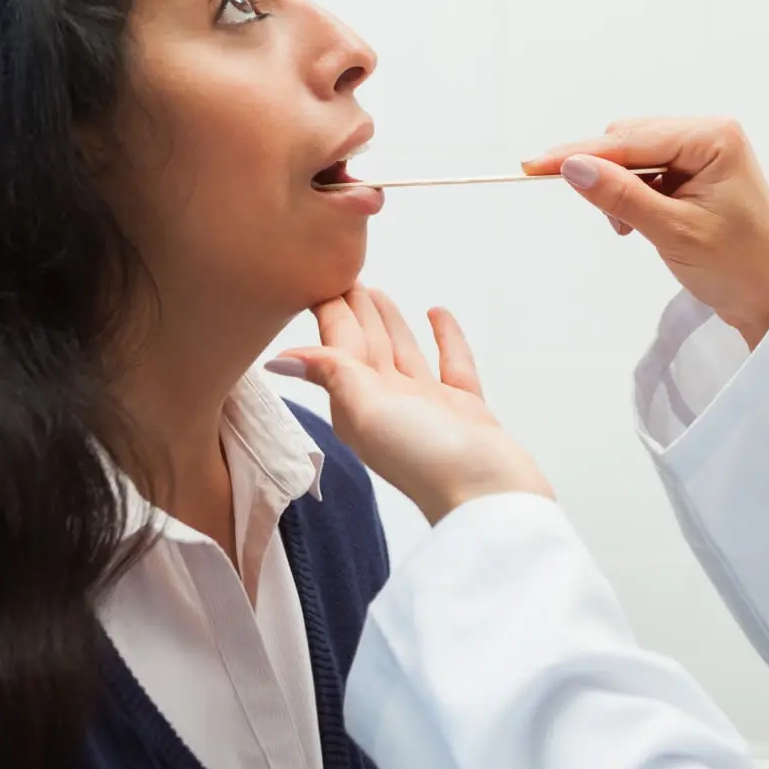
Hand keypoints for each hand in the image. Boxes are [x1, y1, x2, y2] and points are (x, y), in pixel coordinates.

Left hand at [265, 287, 551, 524]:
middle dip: (355, 312)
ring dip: (389, 323)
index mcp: (358, 405)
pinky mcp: (464, 410)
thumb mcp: (368, 411)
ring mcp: (428, 407)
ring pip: (403, 353)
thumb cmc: (425, 459)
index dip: (331, 314)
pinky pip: (451, 364)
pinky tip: (437, 313)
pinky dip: (444, 338)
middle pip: (367, 347)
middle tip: (344, 274)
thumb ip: (332, 375)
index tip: (316, 278)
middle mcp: (388, 406)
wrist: (488, 494)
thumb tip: (279, 359)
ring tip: (377, 292)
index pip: (339, 347)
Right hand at [525, 117, 768, 347]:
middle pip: (628, 139)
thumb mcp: (674, 233)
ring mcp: (703, 150)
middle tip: (605, 219)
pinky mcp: (695, 169)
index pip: (630, 139)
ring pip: (632, 155)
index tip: (533, 166)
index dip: (580, 153)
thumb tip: (572, 167)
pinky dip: (631, 195)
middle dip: (605, 174)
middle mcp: (709, 132)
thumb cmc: (738, 267)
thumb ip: (622, 196)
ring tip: (630, 229)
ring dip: (618, 188)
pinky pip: (646, 170)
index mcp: (713, 137)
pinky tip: (639, 222)